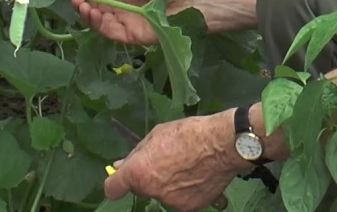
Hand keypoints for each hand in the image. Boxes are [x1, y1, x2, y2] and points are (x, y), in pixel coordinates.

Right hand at [68, 0, 208, 44]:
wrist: (192, 1)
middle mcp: (121, 6)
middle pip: (95, 7)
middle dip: (81, 1)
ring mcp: (125, 21)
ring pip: (99, 20)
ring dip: (87, 13)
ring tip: (81, 4)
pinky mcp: (131, 35)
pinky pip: (109, 31)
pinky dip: (97, 24)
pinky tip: (92, 13)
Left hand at [105, 113, 245, 211]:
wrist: (223, 145)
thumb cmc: (188, 133)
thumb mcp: (157, 134)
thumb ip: (137, 153)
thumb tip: (120, 165)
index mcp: (139, 171)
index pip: (113, 189)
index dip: (116, 183)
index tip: (122, 179)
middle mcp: (152, 191)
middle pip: (142, 187)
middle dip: (149, 177)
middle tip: (167, 160)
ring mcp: (171, 202)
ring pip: (162, 193)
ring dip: (168, 183)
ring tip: (187, 165)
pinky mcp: (189, 208)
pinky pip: (180, 199)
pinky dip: (185, 190)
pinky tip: (197, 175)